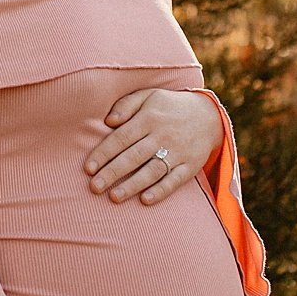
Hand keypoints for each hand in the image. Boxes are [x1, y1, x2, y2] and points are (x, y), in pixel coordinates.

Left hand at [86, 87, 221, 204]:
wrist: (209, 115)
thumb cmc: (169, 107)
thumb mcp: (148, 96)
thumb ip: (126, 105)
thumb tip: (108, 121)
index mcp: (149, 118)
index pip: (122, 137)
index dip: (103, 153)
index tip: (88, 168)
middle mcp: (163, 135)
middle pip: (134, 156)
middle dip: (113, 172)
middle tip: (94, 187)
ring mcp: (178, 152)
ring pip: (152, 171)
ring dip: (133, 185)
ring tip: (114, 197)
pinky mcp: (190, 166)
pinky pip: (175, 180)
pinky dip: (161, 190)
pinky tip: (145, 200)